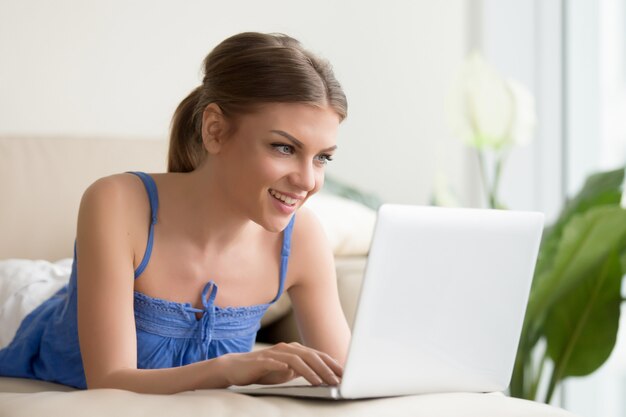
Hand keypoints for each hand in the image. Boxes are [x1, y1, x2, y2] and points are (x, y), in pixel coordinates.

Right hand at [219, 342, 342, 386]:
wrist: (236, 368)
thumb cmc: (264, 370)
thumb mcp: (286, 371)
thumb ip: (301, 370)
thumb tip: (321, 375)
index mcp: (295, 350)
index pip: (317, 355)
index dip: (331, 363)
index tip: (345, 374)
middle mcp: (287, 348)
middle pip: (310, 355)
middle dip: (325, 368)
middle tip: (338, 380)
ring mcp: (274, 353)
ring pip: (297, 358)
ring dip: (311, 370)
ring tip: (321, 381)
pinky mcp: (262, 360)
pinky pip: (275, 362)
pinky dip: (285, 367)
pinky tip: (291, 372)